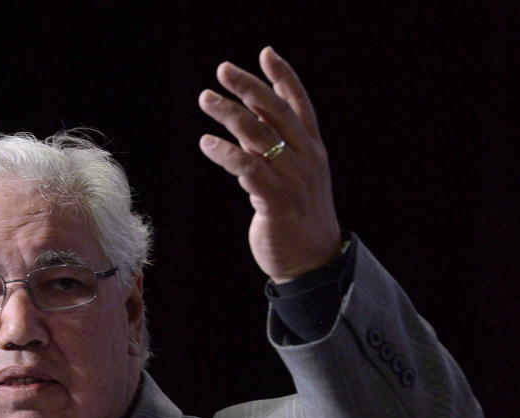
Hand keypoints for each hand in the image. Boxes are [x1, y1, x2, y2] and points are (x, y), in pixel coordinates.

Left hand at [198, 46, 341, 283]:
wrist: (312, 262)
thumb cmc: (297, 218)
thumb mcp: (294, 178)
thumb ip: (275, 150)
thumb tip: (247, 121)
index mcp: (313, 151)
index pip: (299, 105)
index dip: (284, 77)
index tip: (265, 53)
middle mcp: (306, 159)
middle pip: (276, 113)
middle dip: (249, 87)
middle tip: (222, 70)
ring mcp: (292, 180)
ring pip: (259, 136)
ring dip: (229, 114)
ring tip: (206, 98)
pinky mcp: (275, 202)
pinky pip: (247, 169)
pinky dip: (225, 153)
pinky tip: (207, 143)